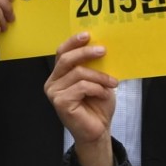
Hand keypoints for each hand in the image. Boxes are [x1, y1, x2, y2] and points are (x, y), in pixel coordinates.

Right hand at [44, 33, 117, 165]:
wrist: (98, 131)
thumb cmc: (97, 107)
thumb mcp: (98, 82)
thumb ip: (94, 67)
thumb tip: (101, 47)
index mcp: (59, 75)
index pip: (62, 53)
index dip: (73, 42)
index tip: (88, 35)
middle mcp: (52, 82)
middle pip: (67, 59)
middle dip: (86, 53)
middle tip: (104, 51)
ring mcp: (54, 92)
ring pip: (78, 73)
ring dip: (99, 76)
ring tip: (113, 83)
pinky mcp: (60, 102)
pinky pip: (82, 86)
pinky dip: (97, 88)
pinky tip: (104, 94)